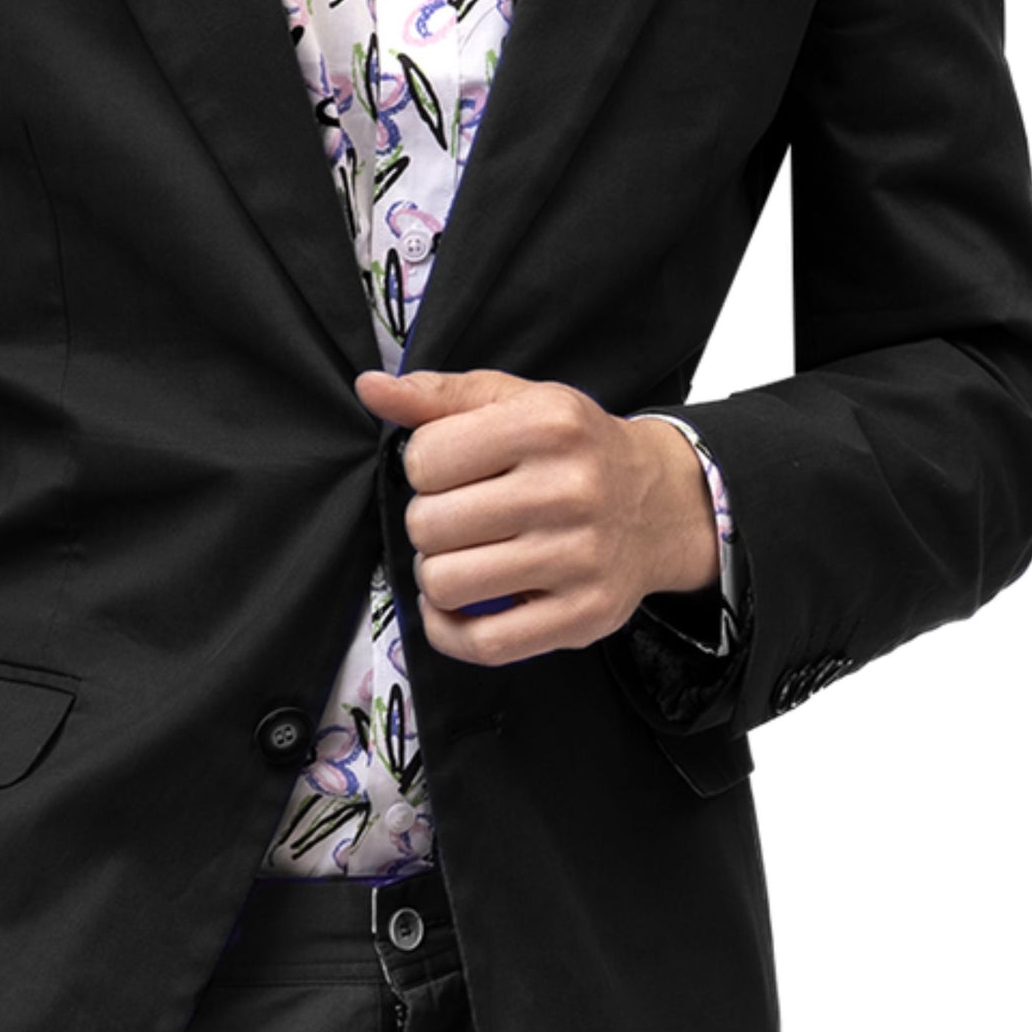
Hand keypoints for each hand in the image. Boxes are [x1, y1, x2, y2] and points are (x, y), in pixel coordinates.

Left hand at [355, 367, 719, 665]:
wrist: (662, 504)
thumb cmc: (574, 448)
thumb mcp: (517, 400)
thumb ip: (439, 395)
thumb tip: (369, 387)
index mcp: (547, 424)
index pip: (424, 458)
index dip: (423, 467)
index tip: (451, 470)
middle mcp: (569, 489)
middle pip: (430, 525)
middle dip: (429, 523)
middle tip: (459, 518)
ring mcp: (580, 558)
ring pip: (446, 584)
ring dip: (437, 574)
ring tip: (463, 555)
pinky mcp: (584, 616)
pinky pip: (484, 643)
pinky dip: (450, 630)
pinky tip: (458, 606)